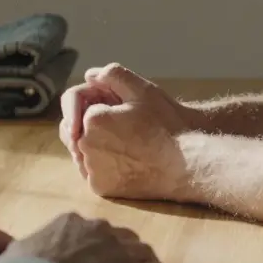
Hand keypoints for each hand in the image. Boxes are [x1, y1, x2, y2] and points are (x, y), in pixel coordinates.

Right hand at [0, 212, 179, 262]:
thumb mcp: (18, 252)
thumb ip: (30, 248)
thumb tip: (22, 254)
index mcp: (71, 222)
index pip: (91, 229)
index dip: (96, 242)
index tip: (96, 252)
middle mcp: (100, 229)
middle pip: (121, 237)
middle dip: (124, 248)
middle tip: (125, 262)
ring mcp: (121, 250)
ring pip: (141, 252)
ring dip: (146, 261)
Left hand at [60, 64, 195, 199]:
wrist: (186, 163)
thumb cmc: (166, 125)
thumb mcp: (143, 90)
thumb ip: (113, 75)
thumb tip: (90, 75)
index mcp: (92, 119)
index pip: (82, 108)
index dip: (100, 108)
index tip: (121, 113)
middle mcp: (85, 146)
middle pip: (76, 132)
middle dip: (90, 128)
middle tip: (121, 128)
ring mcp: (91, 169)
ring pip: (82, 153)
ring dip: (95, 148)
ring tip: (125, 145)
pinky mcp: (100, 187)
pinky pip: (92, 173)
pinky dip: (103, 167)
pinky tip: (126, 162)